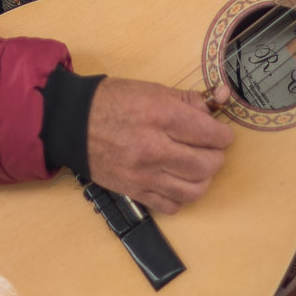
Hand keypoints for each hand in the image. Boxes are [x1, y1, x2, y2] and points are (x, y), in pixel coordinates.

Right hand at [85, 77, 233, 214]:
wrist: (72, 123)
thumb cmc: (112, 102)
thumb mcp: (153, 90)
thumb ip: (189, 100)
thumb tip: (219, 104)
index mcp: (160, 116)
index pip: (210, 134)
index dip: (223, 135)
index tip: (221, 134)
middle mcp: (153, 147)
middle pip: (207, 164)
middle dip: (217, 156)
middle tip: (211, 149)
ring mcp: (143, 174)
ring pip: (194, 190)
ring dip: (203, 179)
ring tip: (197, 167)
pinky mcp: (134, 191)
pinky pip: (172, 205)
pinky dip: (182, 197)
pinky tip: (178, 181)